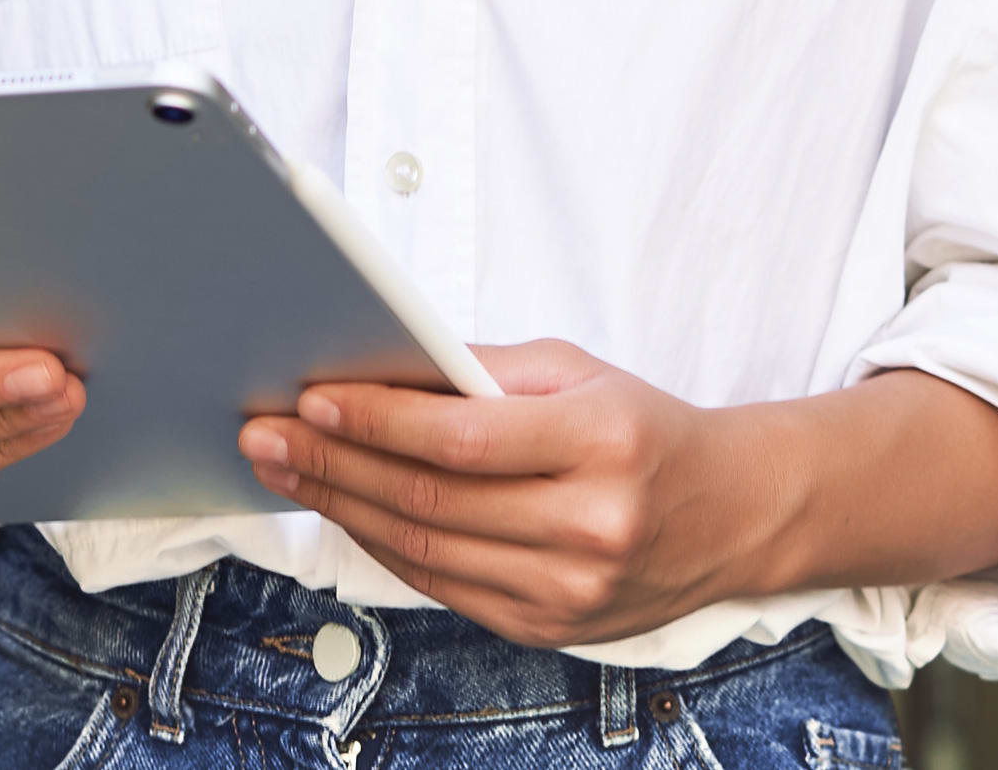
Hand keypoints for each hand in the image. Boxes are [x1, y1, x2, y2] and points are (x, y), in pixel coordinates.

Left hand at [237, 339, 776, 646]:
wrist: (731, 514)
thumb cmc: (645, 428)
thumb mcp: (579, 372)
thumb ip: (483, 371)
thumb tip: (380, 369)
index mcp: (604, 442)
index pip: (465, 438)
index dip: (379, 421)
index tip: (311, 399)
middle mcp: (591, 525)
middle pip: (434, 500)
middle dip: (335, 465)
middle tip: (266, 436)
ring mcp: (571, 590)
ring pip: (428, 551)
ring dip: (343, 509)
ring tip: (285, 470)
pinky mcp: (550, 629)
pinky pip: (445, 587)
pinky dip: (385, 549)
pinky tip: (345, 513)